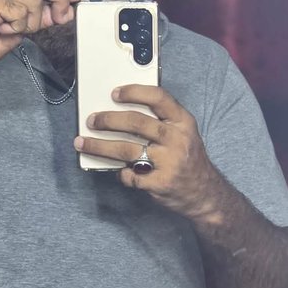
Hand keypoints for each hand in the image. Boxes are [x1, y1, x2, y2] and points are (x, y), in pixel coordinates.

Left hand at [74, 85, 220, 219]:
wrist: (205, 194)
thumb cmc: (187, 159)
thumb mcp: (184, 134)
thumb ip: (161, 121)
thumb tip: (121, 111)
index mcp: (183, 122)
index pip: (158, 98)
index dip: (134, 92)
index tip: (114, 93)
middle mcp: (177, 139)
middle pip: (136, 123)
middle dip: (108, 120)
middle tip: (92, 121)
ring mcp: (169, 162)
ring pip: (126, 150)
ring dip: (100, 146)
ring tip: (83, 143)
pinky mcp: (160, 183)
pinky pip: (130, 176)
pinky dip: (121, 174)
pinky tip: (119, 171)